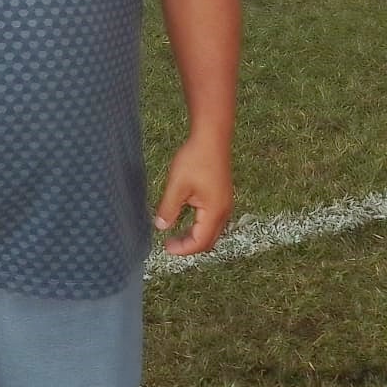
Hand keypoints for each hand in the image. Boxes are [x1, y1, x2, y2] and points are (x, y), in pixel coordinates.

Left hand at [153, 133, 232, 256]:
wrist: (211, 137)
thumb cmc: (195, 159)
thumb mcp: (177, 185)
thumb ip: (169, 208)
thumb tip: (160, 227)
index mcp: (214, 212)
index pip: (200, 242)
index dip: (183, 249)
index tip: (165, 247)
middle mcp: (224, 211)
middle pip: (209, 240)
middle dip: (189, 246)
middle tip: (169, 245)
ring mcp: (225, 204)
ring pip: (212, 231)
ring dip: (195, 236)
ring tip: (176, 235)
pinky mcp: (223, 196)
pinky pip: (213, 220)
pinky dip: (200, 226)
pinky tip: (187, 220)